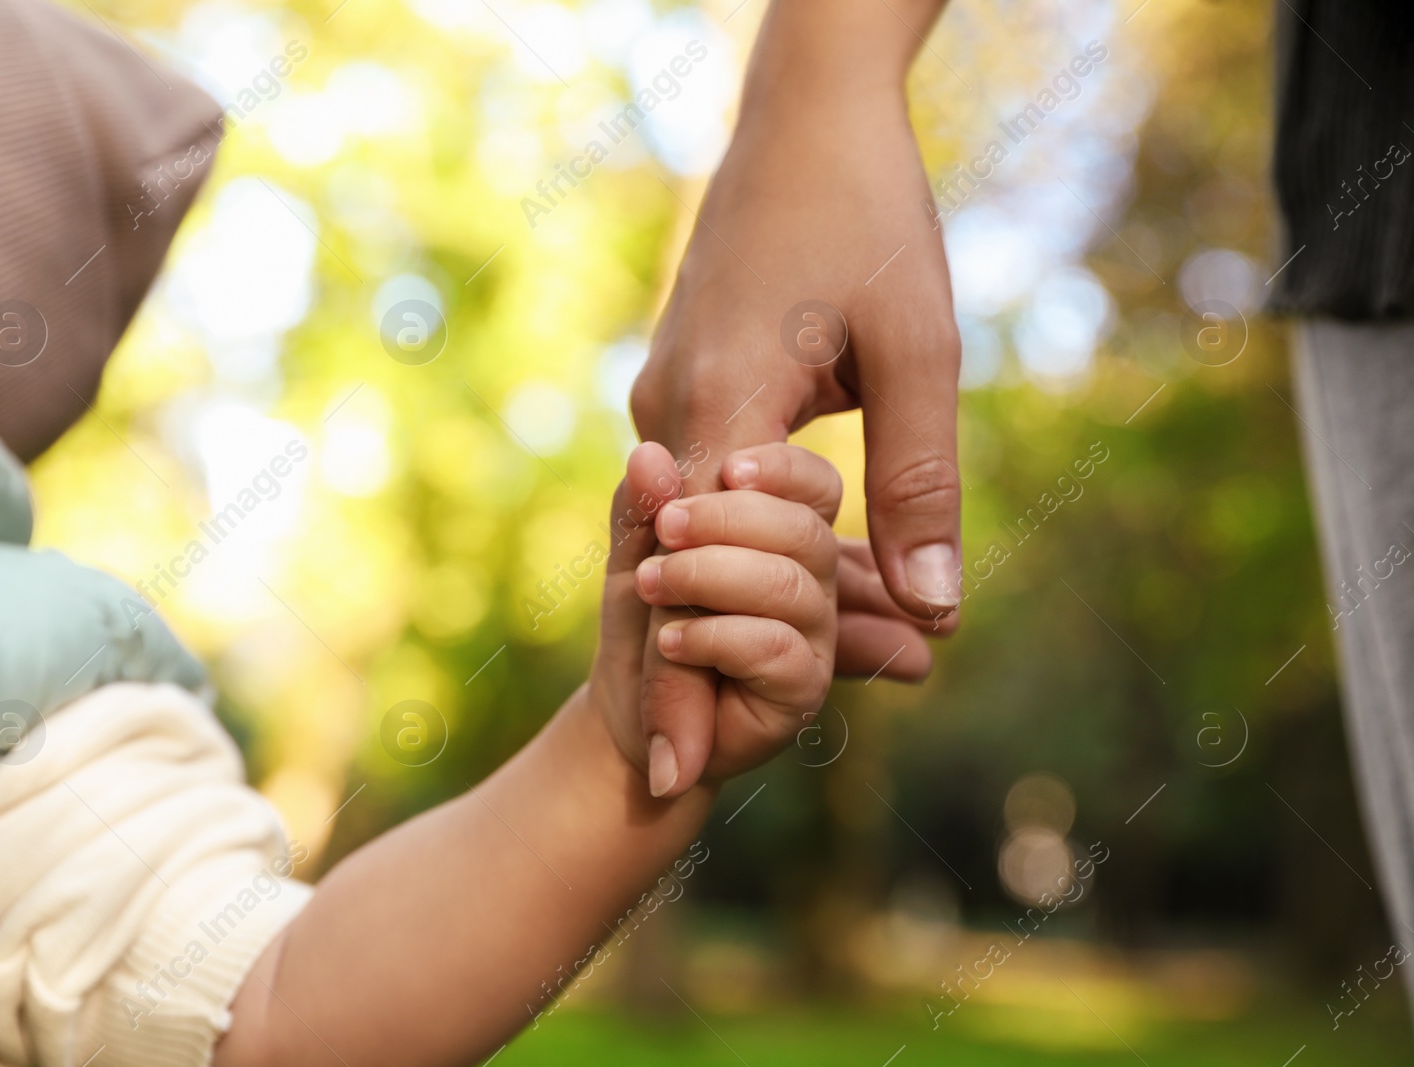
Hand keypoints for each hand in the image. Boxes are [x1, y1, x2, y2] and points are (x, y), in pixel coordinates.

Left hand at [592, 442, 839, 794]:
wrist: (628, 713)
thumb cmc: (640, 622)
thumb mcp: (633, 552)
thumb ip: (643, 506)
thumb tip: (648, 455)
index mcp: (784, 534)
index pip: (816, 486)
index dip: (782, 470)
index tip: (726, 468)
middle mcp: (812, 580)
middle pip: (804, 530)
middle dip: (726, 520)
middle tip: (664, 528)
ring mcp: (814, 636)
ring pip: (788, 585)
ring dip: (707, 575)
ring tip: (651, 585)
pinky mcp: (803, 689)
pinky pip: (775, 647)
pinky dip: (713, 636)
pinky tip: (670, 640)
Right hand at [629, 0, 960, 794]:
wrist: (806, 112)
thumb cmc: (870, 213)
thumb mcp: (919, 348)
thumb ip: (920, 481)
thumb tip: (937, 605)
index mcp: (721, 401)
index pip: (691, 573)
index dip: (683, 680)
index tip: (679, 772)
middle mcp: (669, 407)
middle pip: (663, 567)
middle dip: (670, 674)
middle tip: (671, 779)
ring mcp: (665, 390)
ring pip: (673, 532)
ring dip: (692, 617)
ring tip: (693, 717)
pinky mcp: (683, 376)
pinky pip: (687, 488)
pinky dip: (705, 552)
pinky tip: (726, 601)